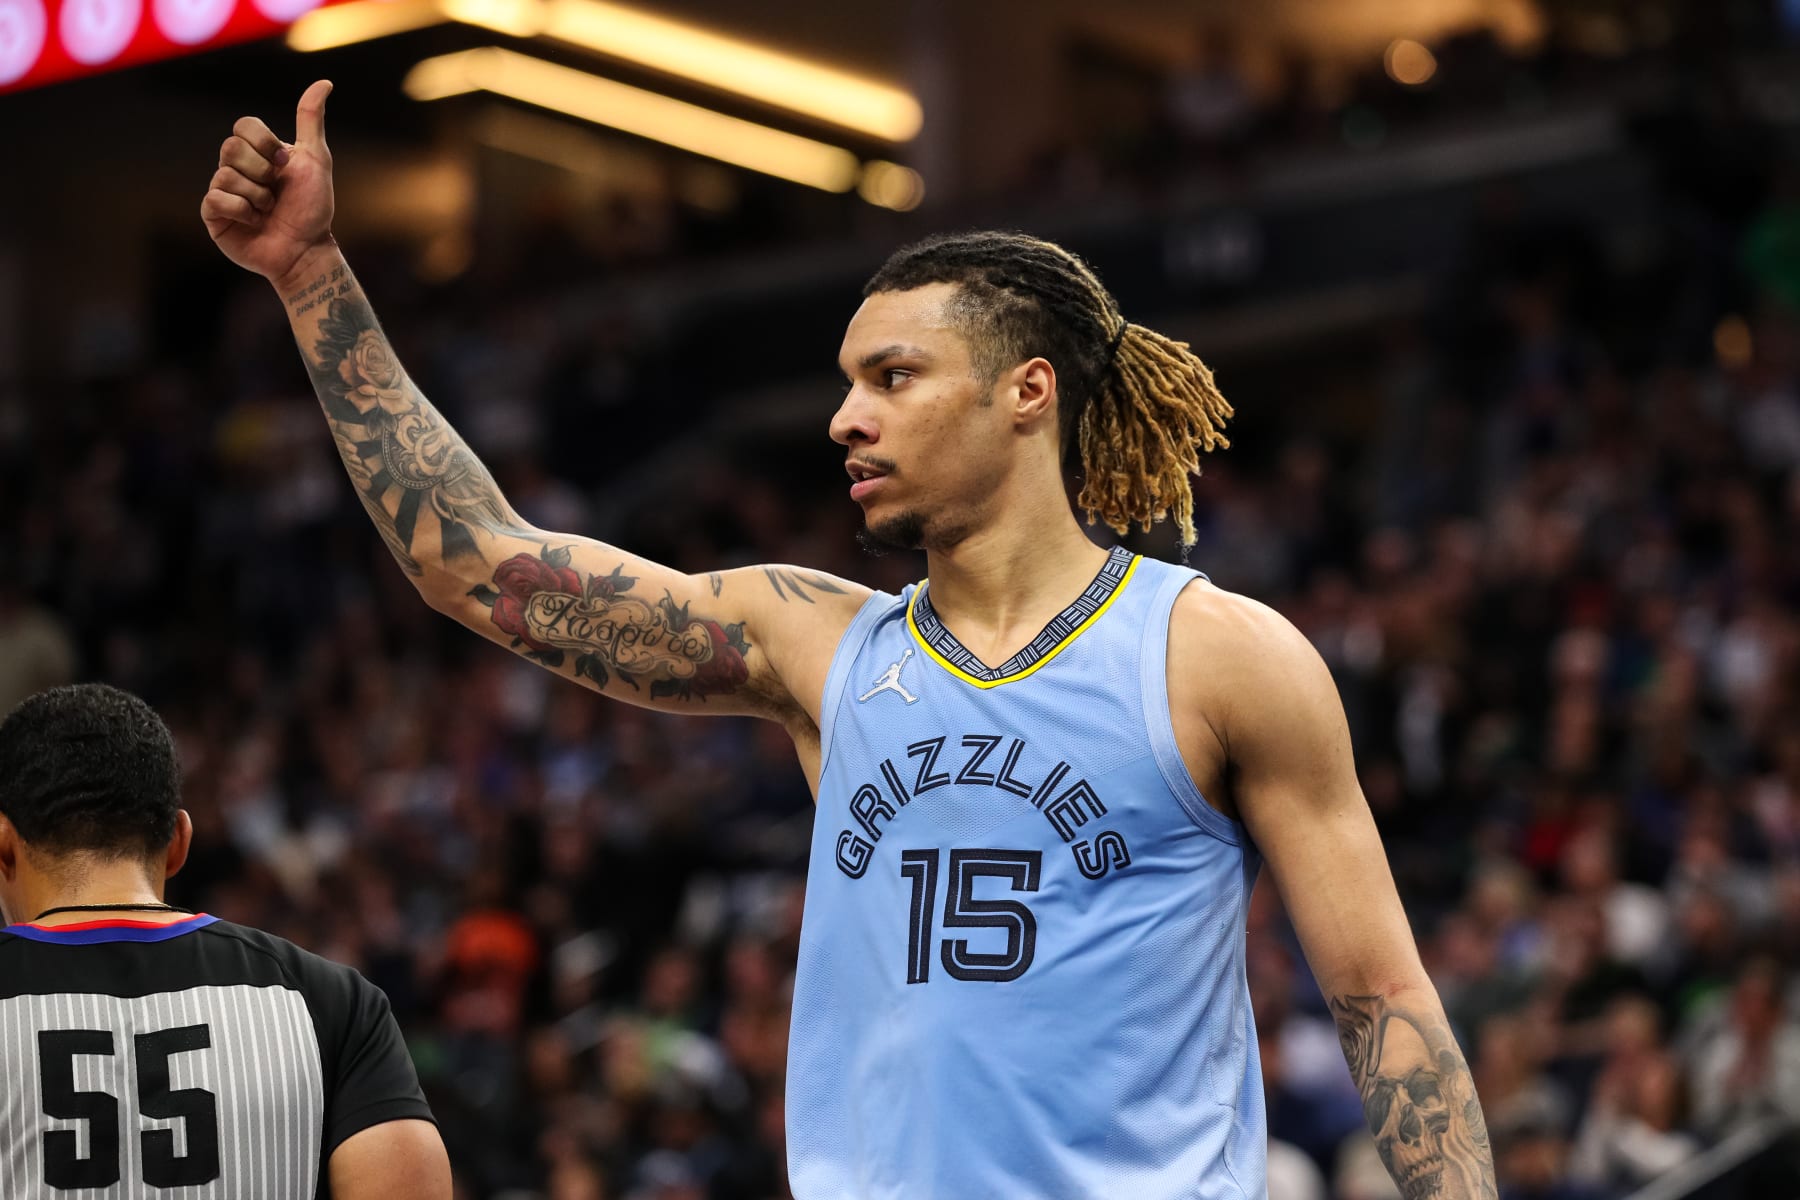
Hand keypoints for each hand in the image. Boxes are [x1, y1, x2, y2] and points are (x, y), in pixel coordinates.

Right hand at [202, 80, 335, 285]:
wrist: (306, 250)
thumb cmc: (312, 208)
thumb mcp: (316, 160)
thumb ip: (311, 121)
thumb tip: (324, 83)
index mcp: (257, 153)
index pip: (243, 125)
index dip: (263, 142)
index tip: (284, 162)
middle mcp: (236, 168)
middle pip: (230, 147)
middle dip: (262, 171)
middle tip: (276, 191)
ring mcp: (222, 191)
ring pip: (225, 174)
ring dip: (257, 196)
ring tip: (268, 211)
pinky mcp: (214, 216)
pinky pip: (216, 199)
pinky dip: (242, 210)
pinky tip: (254, 221)